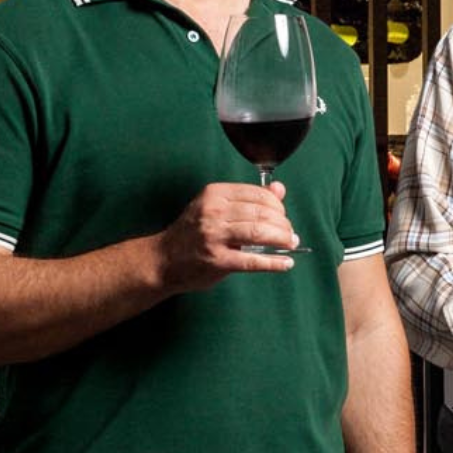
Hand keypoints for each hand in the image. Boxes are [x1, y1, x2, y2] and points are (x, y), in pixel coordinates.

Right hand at [155, 182, 297, 291]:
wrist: (162, 260)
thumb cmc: (193, 233)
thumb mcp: (216, 206)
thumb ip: (248, 198)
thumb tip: (279, 189)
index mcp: (215, 194)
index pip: (258, 194)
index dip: (278, 206)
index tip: (283, 216)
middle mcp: (214, 212)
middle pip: (262, 213)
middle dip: (283, 224)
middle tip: (289, 233)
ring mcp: (214, 237)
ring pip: (260, 233)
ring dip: (282, 239)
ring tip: (290, 244)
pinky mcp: (217, 261)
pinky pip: (253, 260)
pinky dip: (274, 263)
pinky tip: (286, 263)